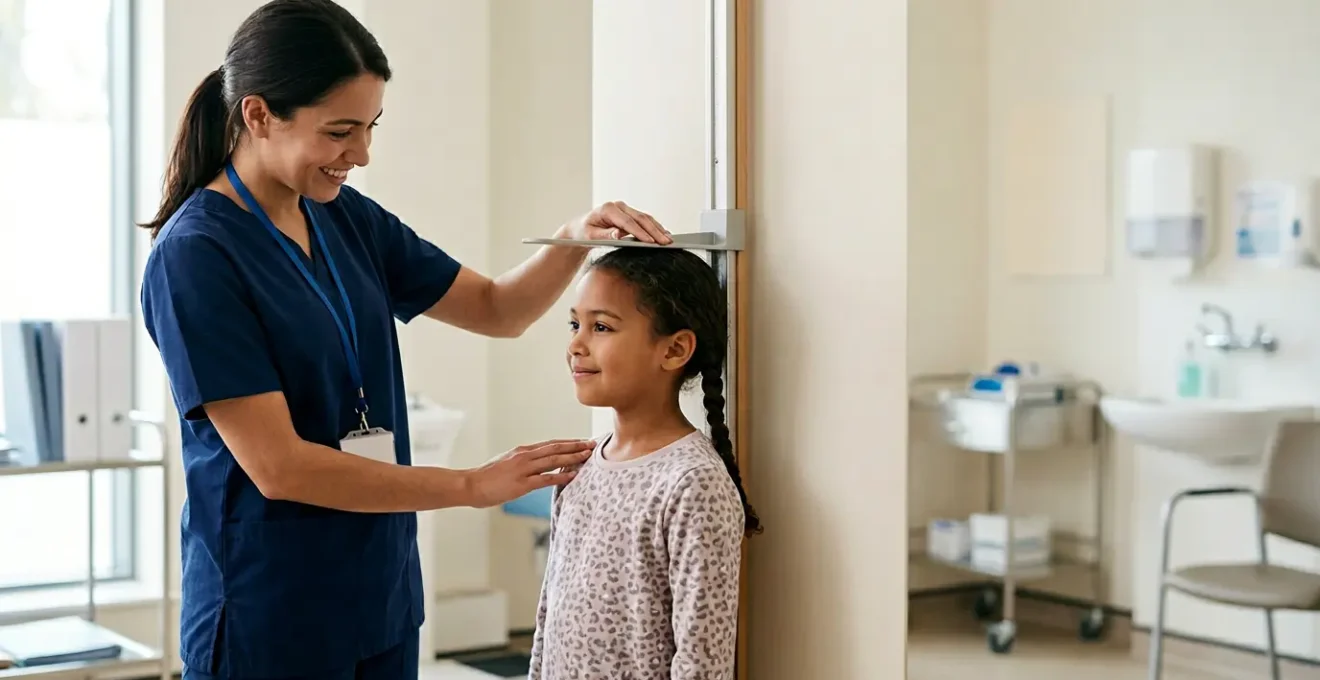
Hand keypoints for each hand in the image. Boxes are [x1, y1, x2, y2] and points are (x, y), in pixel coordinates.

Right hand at [463, 439, 593, 507]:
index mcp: (522, 451)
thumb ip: (521, 463)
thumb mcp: (506, 464)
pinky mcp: (521, 484)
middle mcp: (524, 456)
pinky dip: (561, 476)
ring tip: (588, 456)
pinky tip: (573, 475)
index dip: (568, 443)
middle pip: (556, 448)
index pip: (550, 444)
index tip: (582, 442)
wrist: (470, 484)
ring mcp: (523, 469)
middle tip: (592, 444)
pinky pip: (545, 479)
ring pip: (553, 460)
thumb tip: (534, 464)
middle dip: (576, 446)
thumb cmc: (486, 477)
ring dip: (573, 457)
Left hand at [564, 201, 671, 244]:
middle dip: (654, 231)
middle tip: (666, 242)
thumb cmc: (584, 233)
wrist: (581, 228)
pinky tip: (664, 234)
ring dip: (658, 229)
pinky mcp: (629, 214)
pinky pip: (644, 220)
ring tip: (669, 239)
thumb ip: (605, 235)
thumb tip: (619, 234)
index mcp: (608, 209)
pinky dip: (655, 227)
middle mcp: (618, 206)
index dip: (640, 232)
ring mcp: (625, 209)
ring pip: (645, 218)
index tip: (651, 242)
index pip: (628, 222)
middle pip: (640, 219)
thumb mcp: (591, 236)